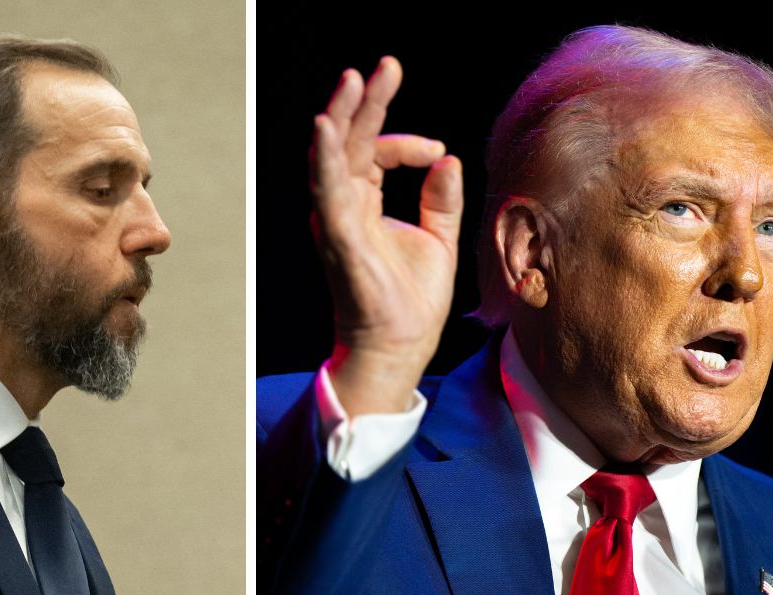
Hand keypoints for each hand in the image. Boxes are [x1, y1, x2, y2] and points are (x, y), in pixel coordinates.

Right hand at [310, 56, 463, 416]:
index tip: (438, 149)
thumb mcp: (438, 241)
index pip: (373, 154)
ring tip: (356, 78)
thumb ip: (441, 201)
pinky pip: (326, 190)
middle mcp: (343, 208)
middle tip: (386, 66)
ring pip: (331, 156)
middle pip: (348, 143)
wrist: (399, 350)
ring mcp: (337, 221)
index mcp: (362, 206)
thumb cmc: (410, 303)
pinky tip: (326, 125)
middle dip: (366, 102)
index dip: (405, 142)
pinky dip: (324, 157)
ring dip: (343, 115)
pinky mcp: (339, 237)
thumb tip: (449, 160)